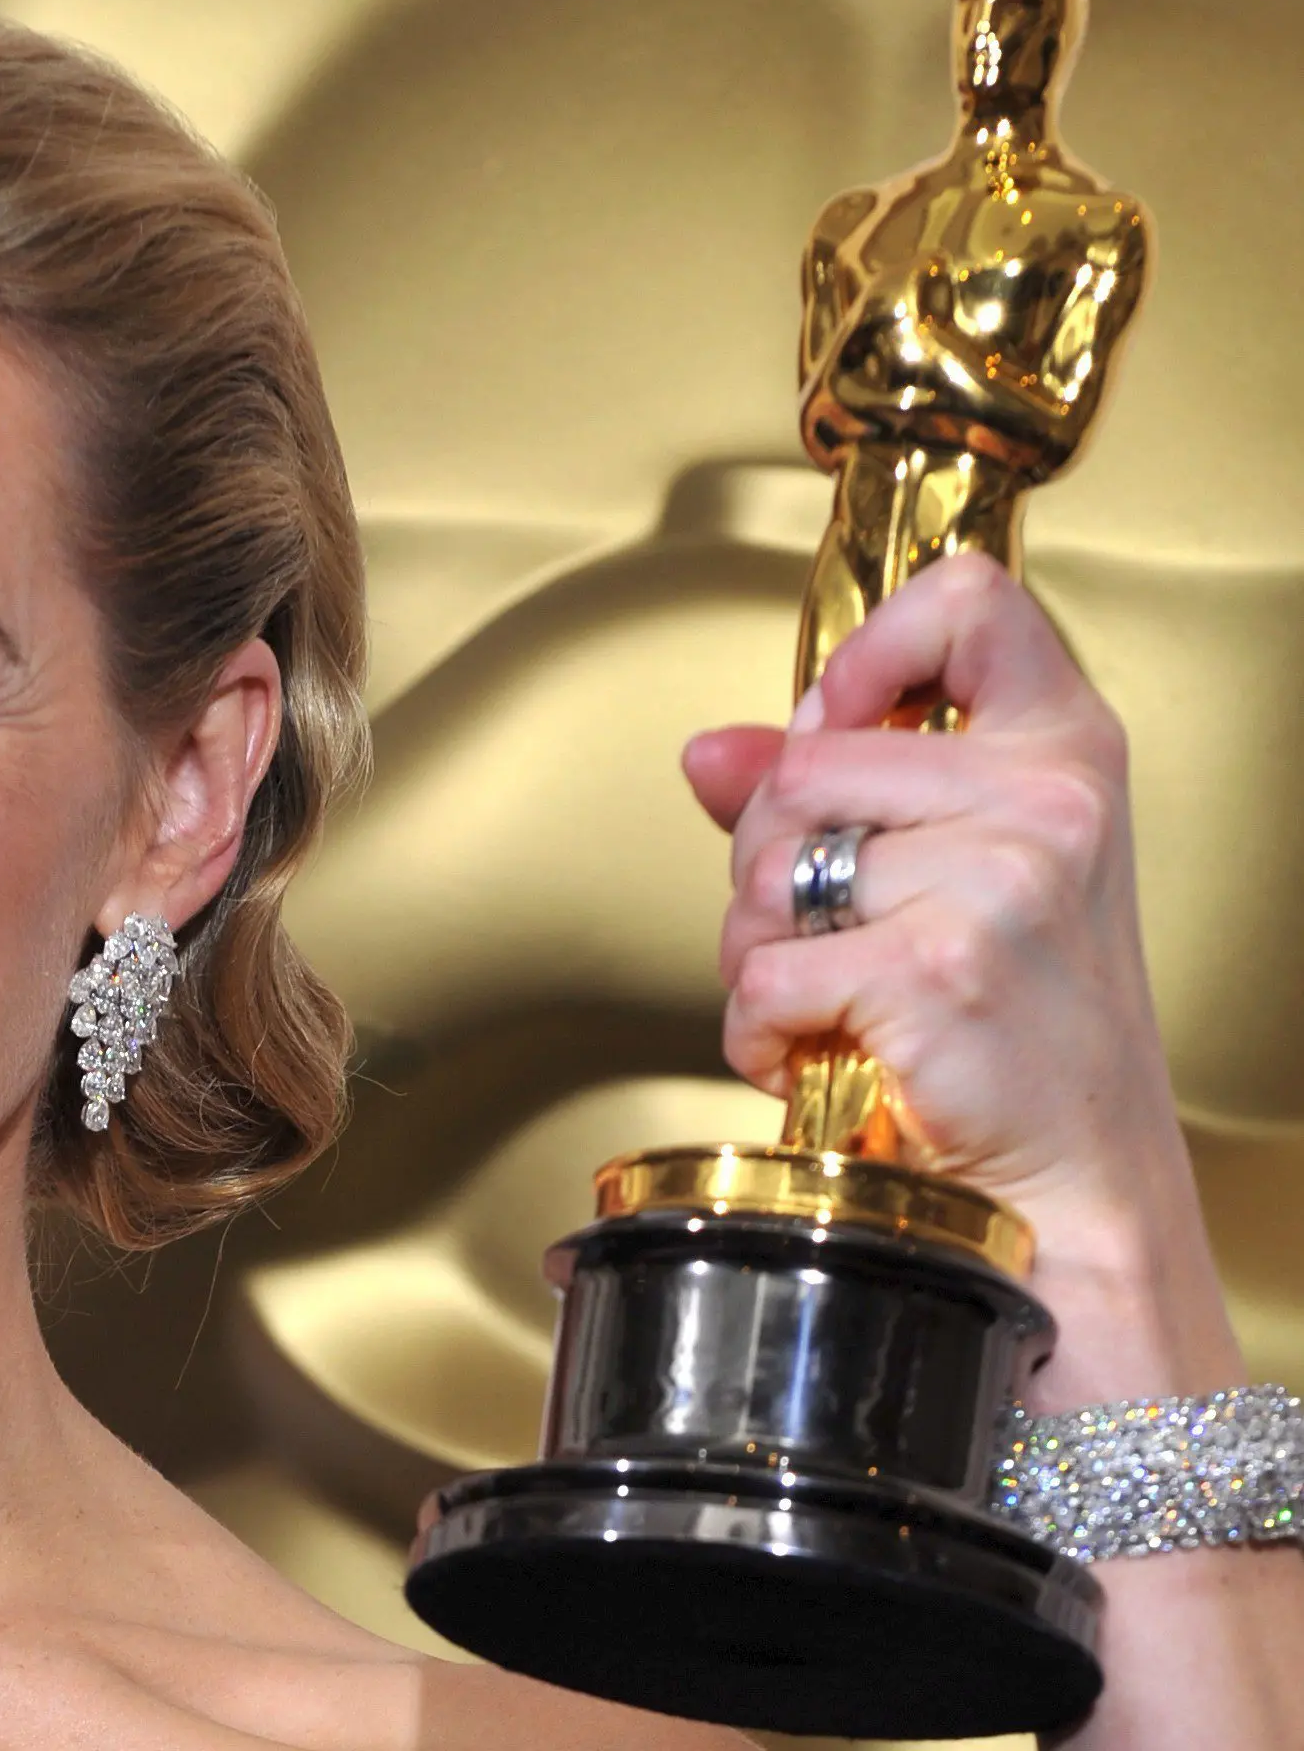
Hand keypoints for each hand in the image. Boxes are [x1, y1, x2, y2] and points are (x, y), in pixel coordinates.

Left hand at [681, 551, 1240, 1402]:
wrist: (1077, 1186)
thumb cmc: (1021, 1029)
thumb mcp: (956, 875)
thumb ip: (831, 793)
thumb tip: (709, 751)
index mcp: (1063, 751)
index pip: (970, 600)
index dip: (873, 647)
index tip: (844, 716)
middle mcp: (1046, 804)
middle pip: (806, 761)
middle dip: (772, 857)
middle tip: (830, 927)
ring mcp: (997, 886)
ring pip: (767, 870)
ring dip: (759, 949)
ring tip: (833, 993)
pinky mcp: (934, 972)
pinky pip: (762, 971)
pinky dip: (757, 1028)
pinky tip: (818, 1048)